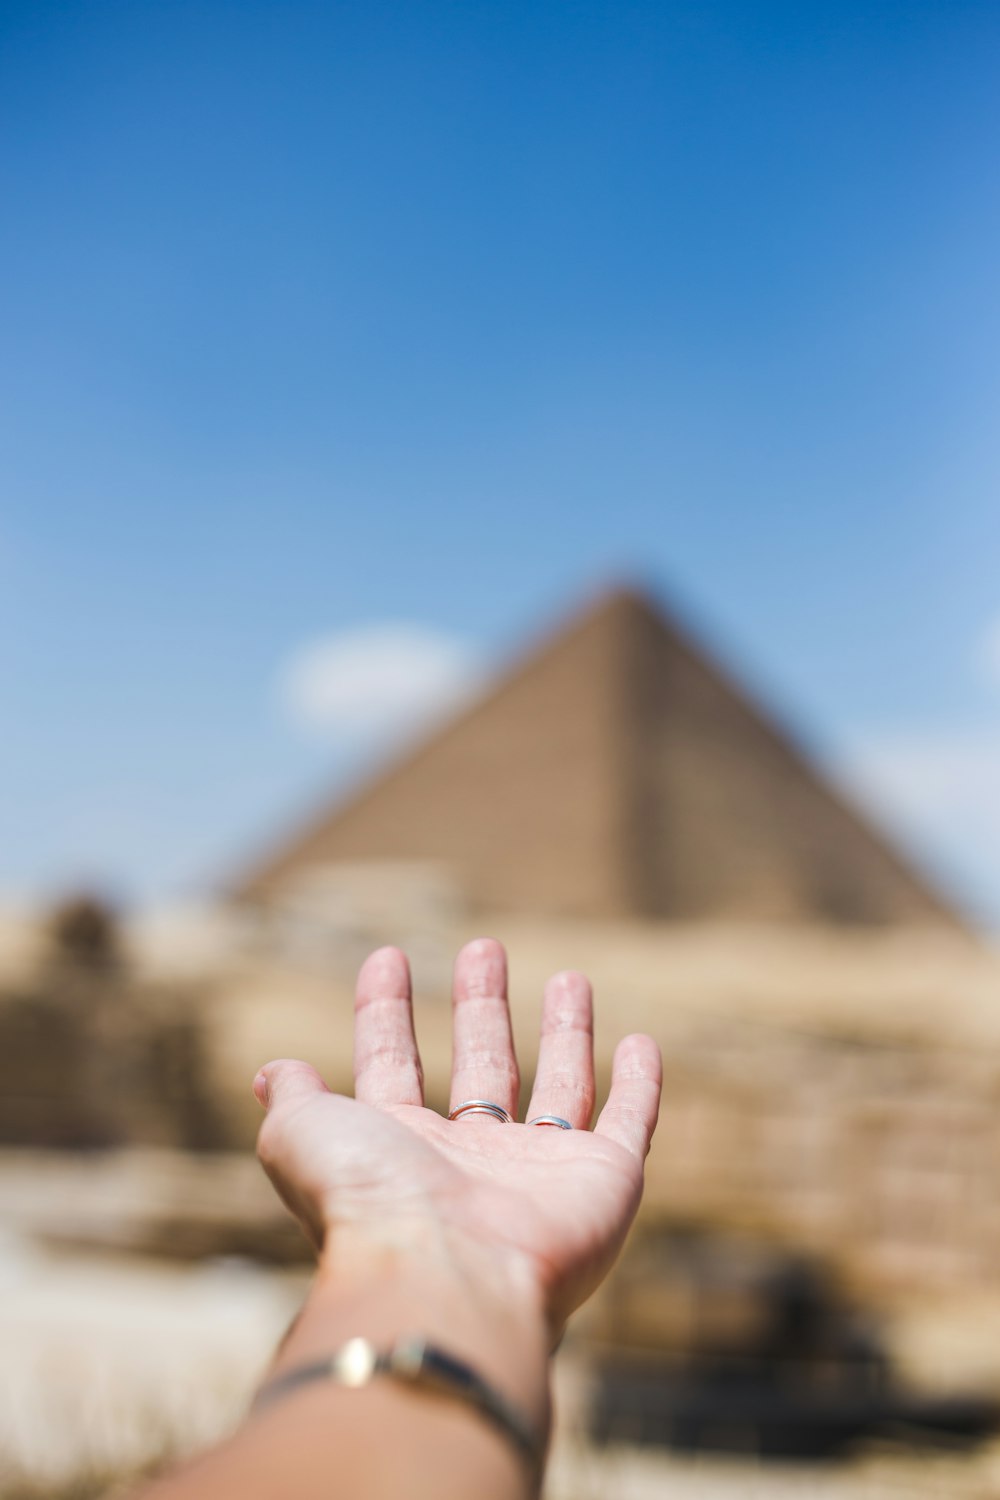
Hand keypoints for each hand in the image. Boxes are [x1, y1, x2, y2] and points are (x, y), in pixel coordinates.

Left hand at [254, 938, 661, 1337]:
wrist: (449, 1275)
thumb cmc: (370, 1202)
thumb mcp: (304, 1139)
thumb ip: (293, 1104)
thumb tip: (271, 1074)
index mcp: (401, 1150)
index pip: (391, 1066)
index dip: (385, 1013)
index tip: (387, 957)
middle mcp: (472, 1162)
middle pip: (481, 1067)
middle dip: (481, 1006)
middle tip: (483, 947)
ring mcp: (542, 1173)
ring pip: (560, 1087)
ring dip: (566, 1033)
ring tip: (570, 976)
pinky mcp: (605, 1181)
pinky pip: (629, 1122)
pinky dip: (640, 1086)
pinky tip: (643, 1042)